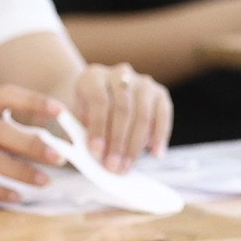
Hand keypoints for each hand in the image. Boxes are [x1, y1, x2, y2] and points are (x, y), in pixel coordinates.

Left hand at [57, 63, 172, 172]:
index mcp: (94, 77)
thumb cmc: (87, 114)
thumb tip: (96, 158)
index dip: (98, 127)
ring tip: (127, 166)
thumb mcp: (77, 120)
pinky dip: (160, 137)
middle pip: (123, 109)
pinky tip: (155, 154)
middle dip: (118, 142)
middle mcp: (120, 74)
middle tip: (113, 166)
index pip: (99, 100)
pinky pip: (163, 116)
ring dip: (135, 145)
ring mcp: (142, 82)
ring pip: (143, 114)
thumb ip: (82, 135)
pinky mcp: (159, 93)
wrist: (101, 98)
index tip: (96, 152)